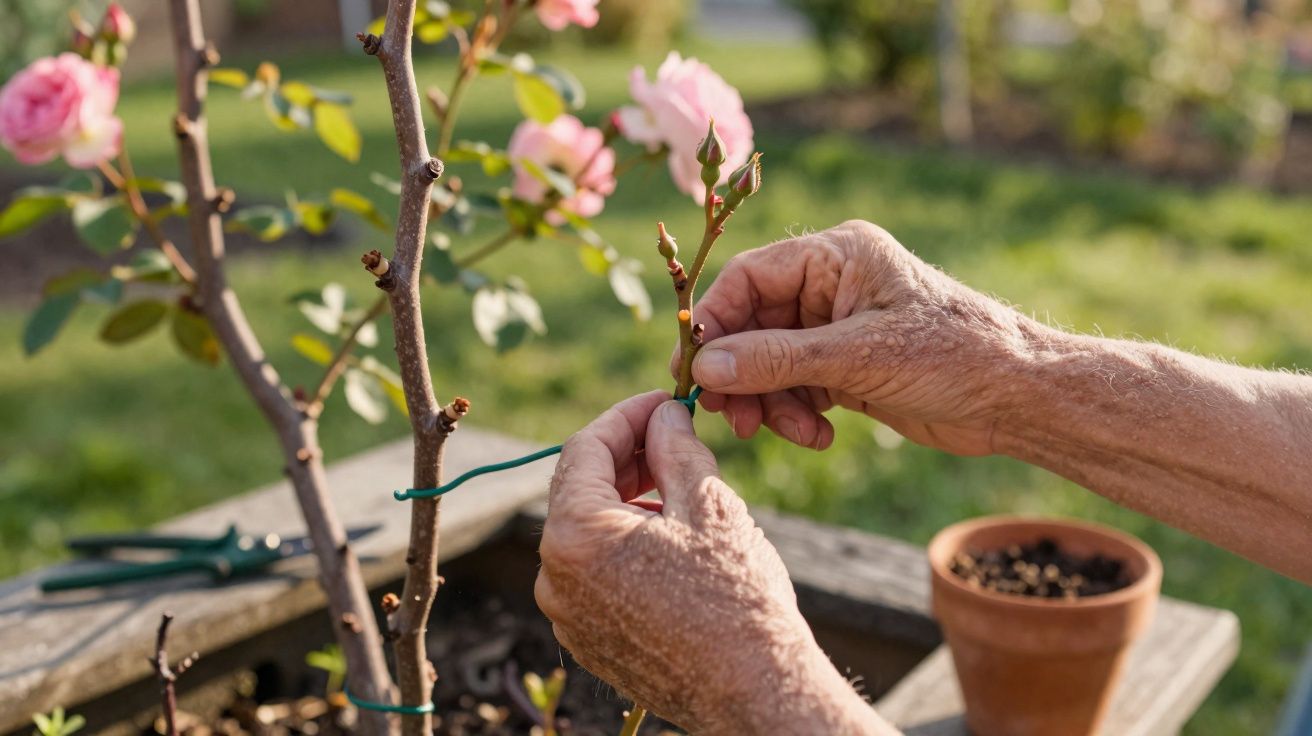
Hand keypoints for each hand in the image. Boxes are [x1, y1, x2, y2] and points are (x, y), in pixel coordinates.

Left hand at [535, 392, 884, 732]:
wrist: (757, 693)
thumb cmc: (736, 598)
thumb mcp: (709, 504)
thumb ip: (674, 448)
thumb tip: (663, 416)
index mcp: (575, 535)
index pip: (586, 448)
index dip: (626, 415)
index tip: (663, 401)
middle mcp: (555, 577)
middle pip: (580, 490)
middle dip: (626, 458)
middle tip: (673, 437)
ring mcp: (567, 615)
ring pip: (588, 534)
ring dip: (626, 503)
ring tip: (680, 492)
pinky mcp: (587, 641)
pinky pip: (595, 575)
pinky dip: (624, 547)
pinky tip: (670, 542)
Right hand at [677, 220, 1036, 455]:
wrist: (1017, 398)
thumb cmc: (953, 356)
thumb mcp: (858, 357)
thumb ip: (777, 359)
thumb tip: (706, 365)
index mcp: (836, 255)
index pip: (749, 277)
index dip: (716, 322)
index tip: (695, 369)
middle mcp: (830, 285)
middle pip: (752, 324)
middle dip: (742, 374)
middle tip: (732, 418)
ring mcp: (836, 327)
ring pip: (769, 362)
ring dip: (770, 402)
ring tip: (790, 433)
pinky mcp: (846, 367)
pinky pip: (794, 387)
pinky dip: (795, 414)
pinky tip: (819, 437)